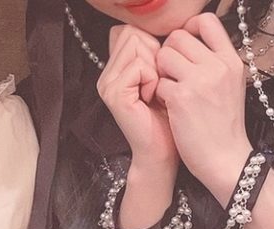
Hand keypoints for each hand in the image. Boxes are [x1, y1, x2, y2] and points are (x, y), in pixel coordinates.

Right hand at [98, 25, 177, 172]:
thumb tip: (161, 37)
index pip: (130, 31)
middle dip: (154, 54)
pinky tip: (153, 99)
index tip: (159, 74)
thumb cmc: (166, 119)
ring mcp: (107, 84)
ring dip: (154, 67)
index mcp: (115, 69)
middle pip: (132, 34)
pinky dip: (153, 80)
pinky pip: (139, 67)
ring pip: (136, 47)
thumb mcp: (161, 80)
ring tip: (155, 91)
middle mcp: (107, 74)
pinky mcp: (114, 94)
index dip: (152, 46)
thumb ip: (153, 56)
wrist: (161, 153)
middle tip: (158, 84)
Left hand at [155, 14, 250, 193]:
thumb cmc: (225, 127)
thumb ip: (215, 63)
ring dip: (162, 74)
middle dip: (170, 55)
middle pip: (178, 37)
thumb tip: (191, 40)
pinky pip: (158, 82)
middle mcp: (218, 66)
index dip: (189, 29)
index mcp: (232, 61)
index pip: (207, 21)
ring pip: (164, 56)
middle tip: (175, 77)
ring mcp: (199, 80)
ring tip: (173, 92)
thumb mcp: (231, 87)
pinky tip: (173, 109)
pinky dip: (160, 96)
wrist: (226, 160)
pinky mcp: (181, 97)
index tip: (185, 47)